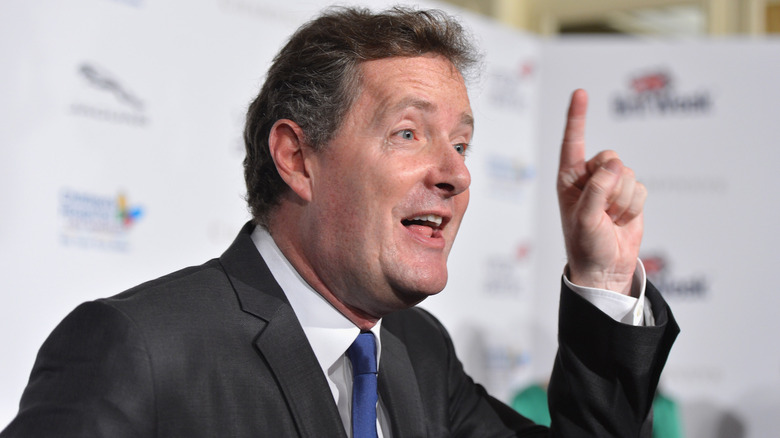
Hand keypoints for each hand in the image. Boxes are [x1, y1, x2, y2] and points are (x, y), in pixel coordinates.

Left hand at [557, 89, 645, 294]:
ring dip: (622, 200)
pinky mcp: (629, 195)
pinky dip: (634, 207)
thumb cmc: (584, 244)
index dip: (577, 116)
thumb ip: (598, 189)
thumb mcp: (584, 217)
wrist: (605, 267)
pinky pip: (641, 189)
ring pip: (627, 174)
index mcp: (569, 177)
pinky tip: (622, 221)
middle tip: (602, 210)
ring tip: (610, 219)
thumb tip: (615, 164)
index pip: (573, 142)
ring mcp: (611, 185)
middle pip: (610, 157)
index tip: (580, 92)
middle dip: (611, 184)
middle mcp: (590, 177)